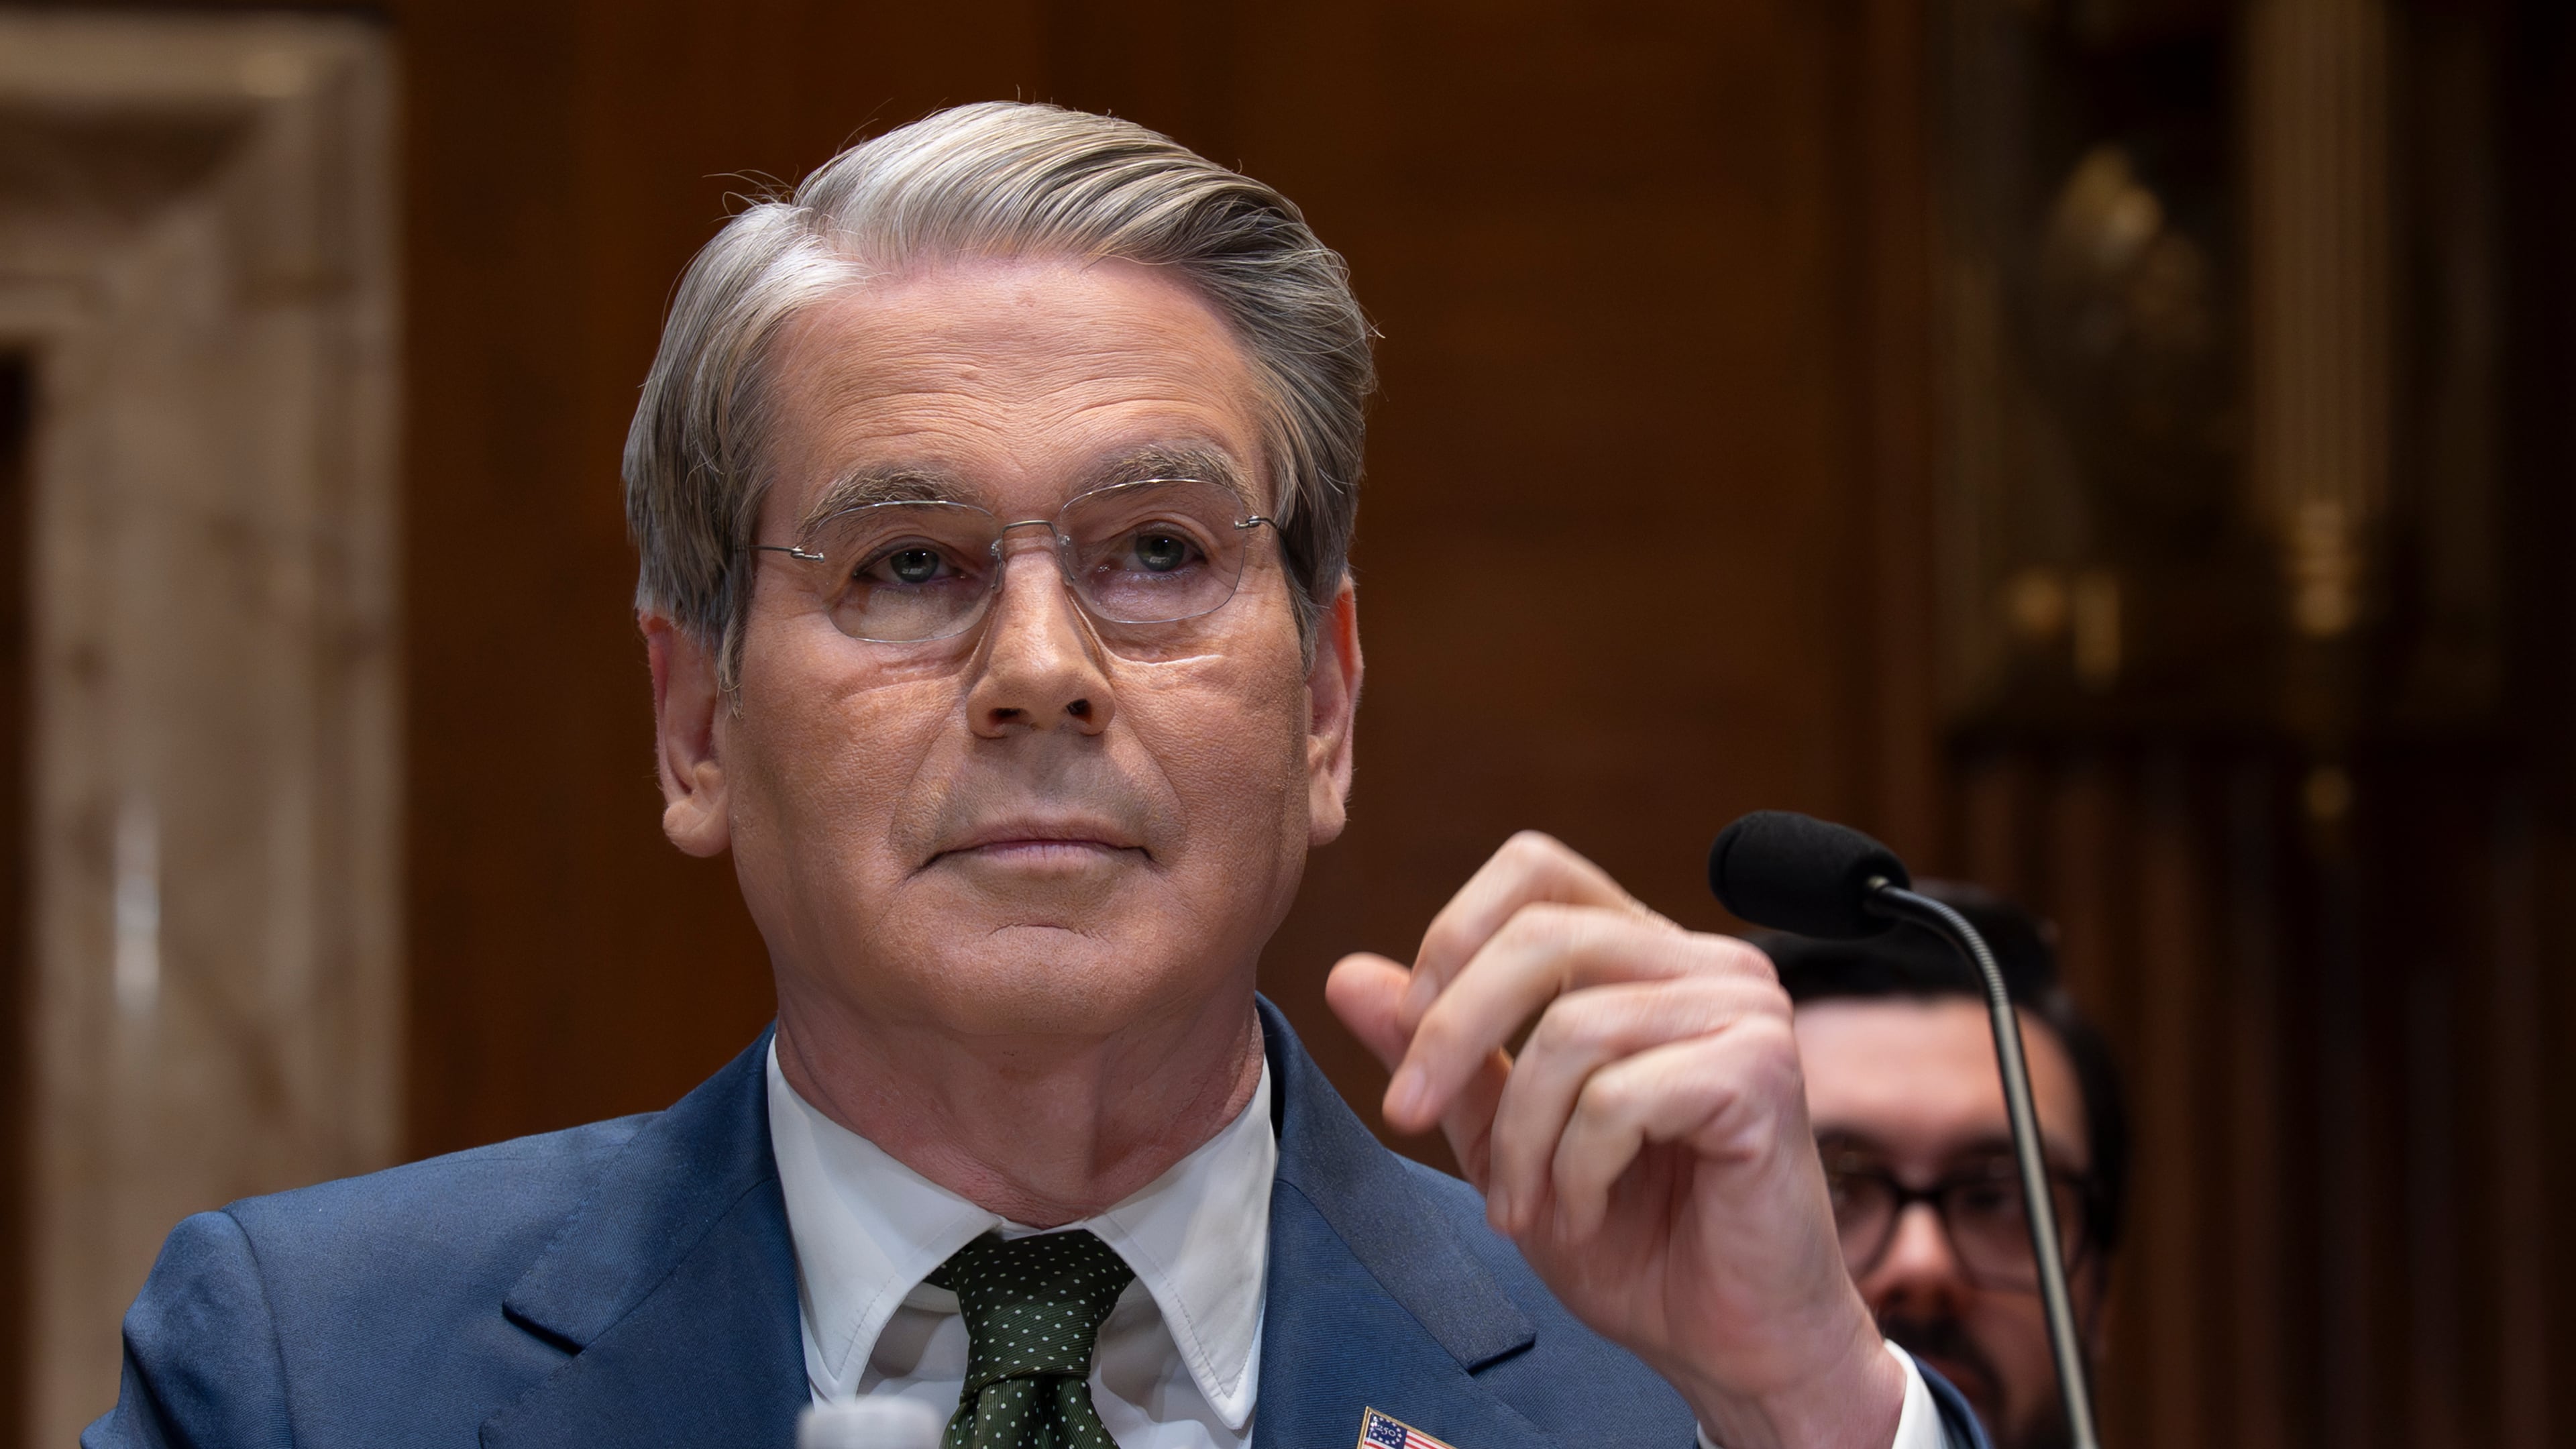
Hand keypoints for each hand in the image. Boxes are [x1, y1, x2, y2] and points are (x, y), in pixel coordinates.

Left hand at [1325, 833, 1903, 1448]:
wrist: (1734, 1343)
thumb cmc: (1638, 1239)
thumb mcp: (1505, 1139)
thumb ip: (1442, 1055)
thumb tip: (1348, 974)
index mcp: (1645, 959)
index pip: (1537, 870)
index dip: (1454, 934)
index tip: (1408, 1029)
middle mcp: (1705, 964)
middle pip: (1541, 934)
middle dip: (1451, 1031)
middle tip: (1410, 1117)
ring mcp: (1743, 1011)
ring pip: (1571, 1028)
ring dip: (1518, 1137)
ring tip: (1521, 1209)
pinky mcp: (1761, 1074)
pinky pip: (1618, 1098)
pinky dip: (1576, 1172)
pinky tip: (1585, 1217)